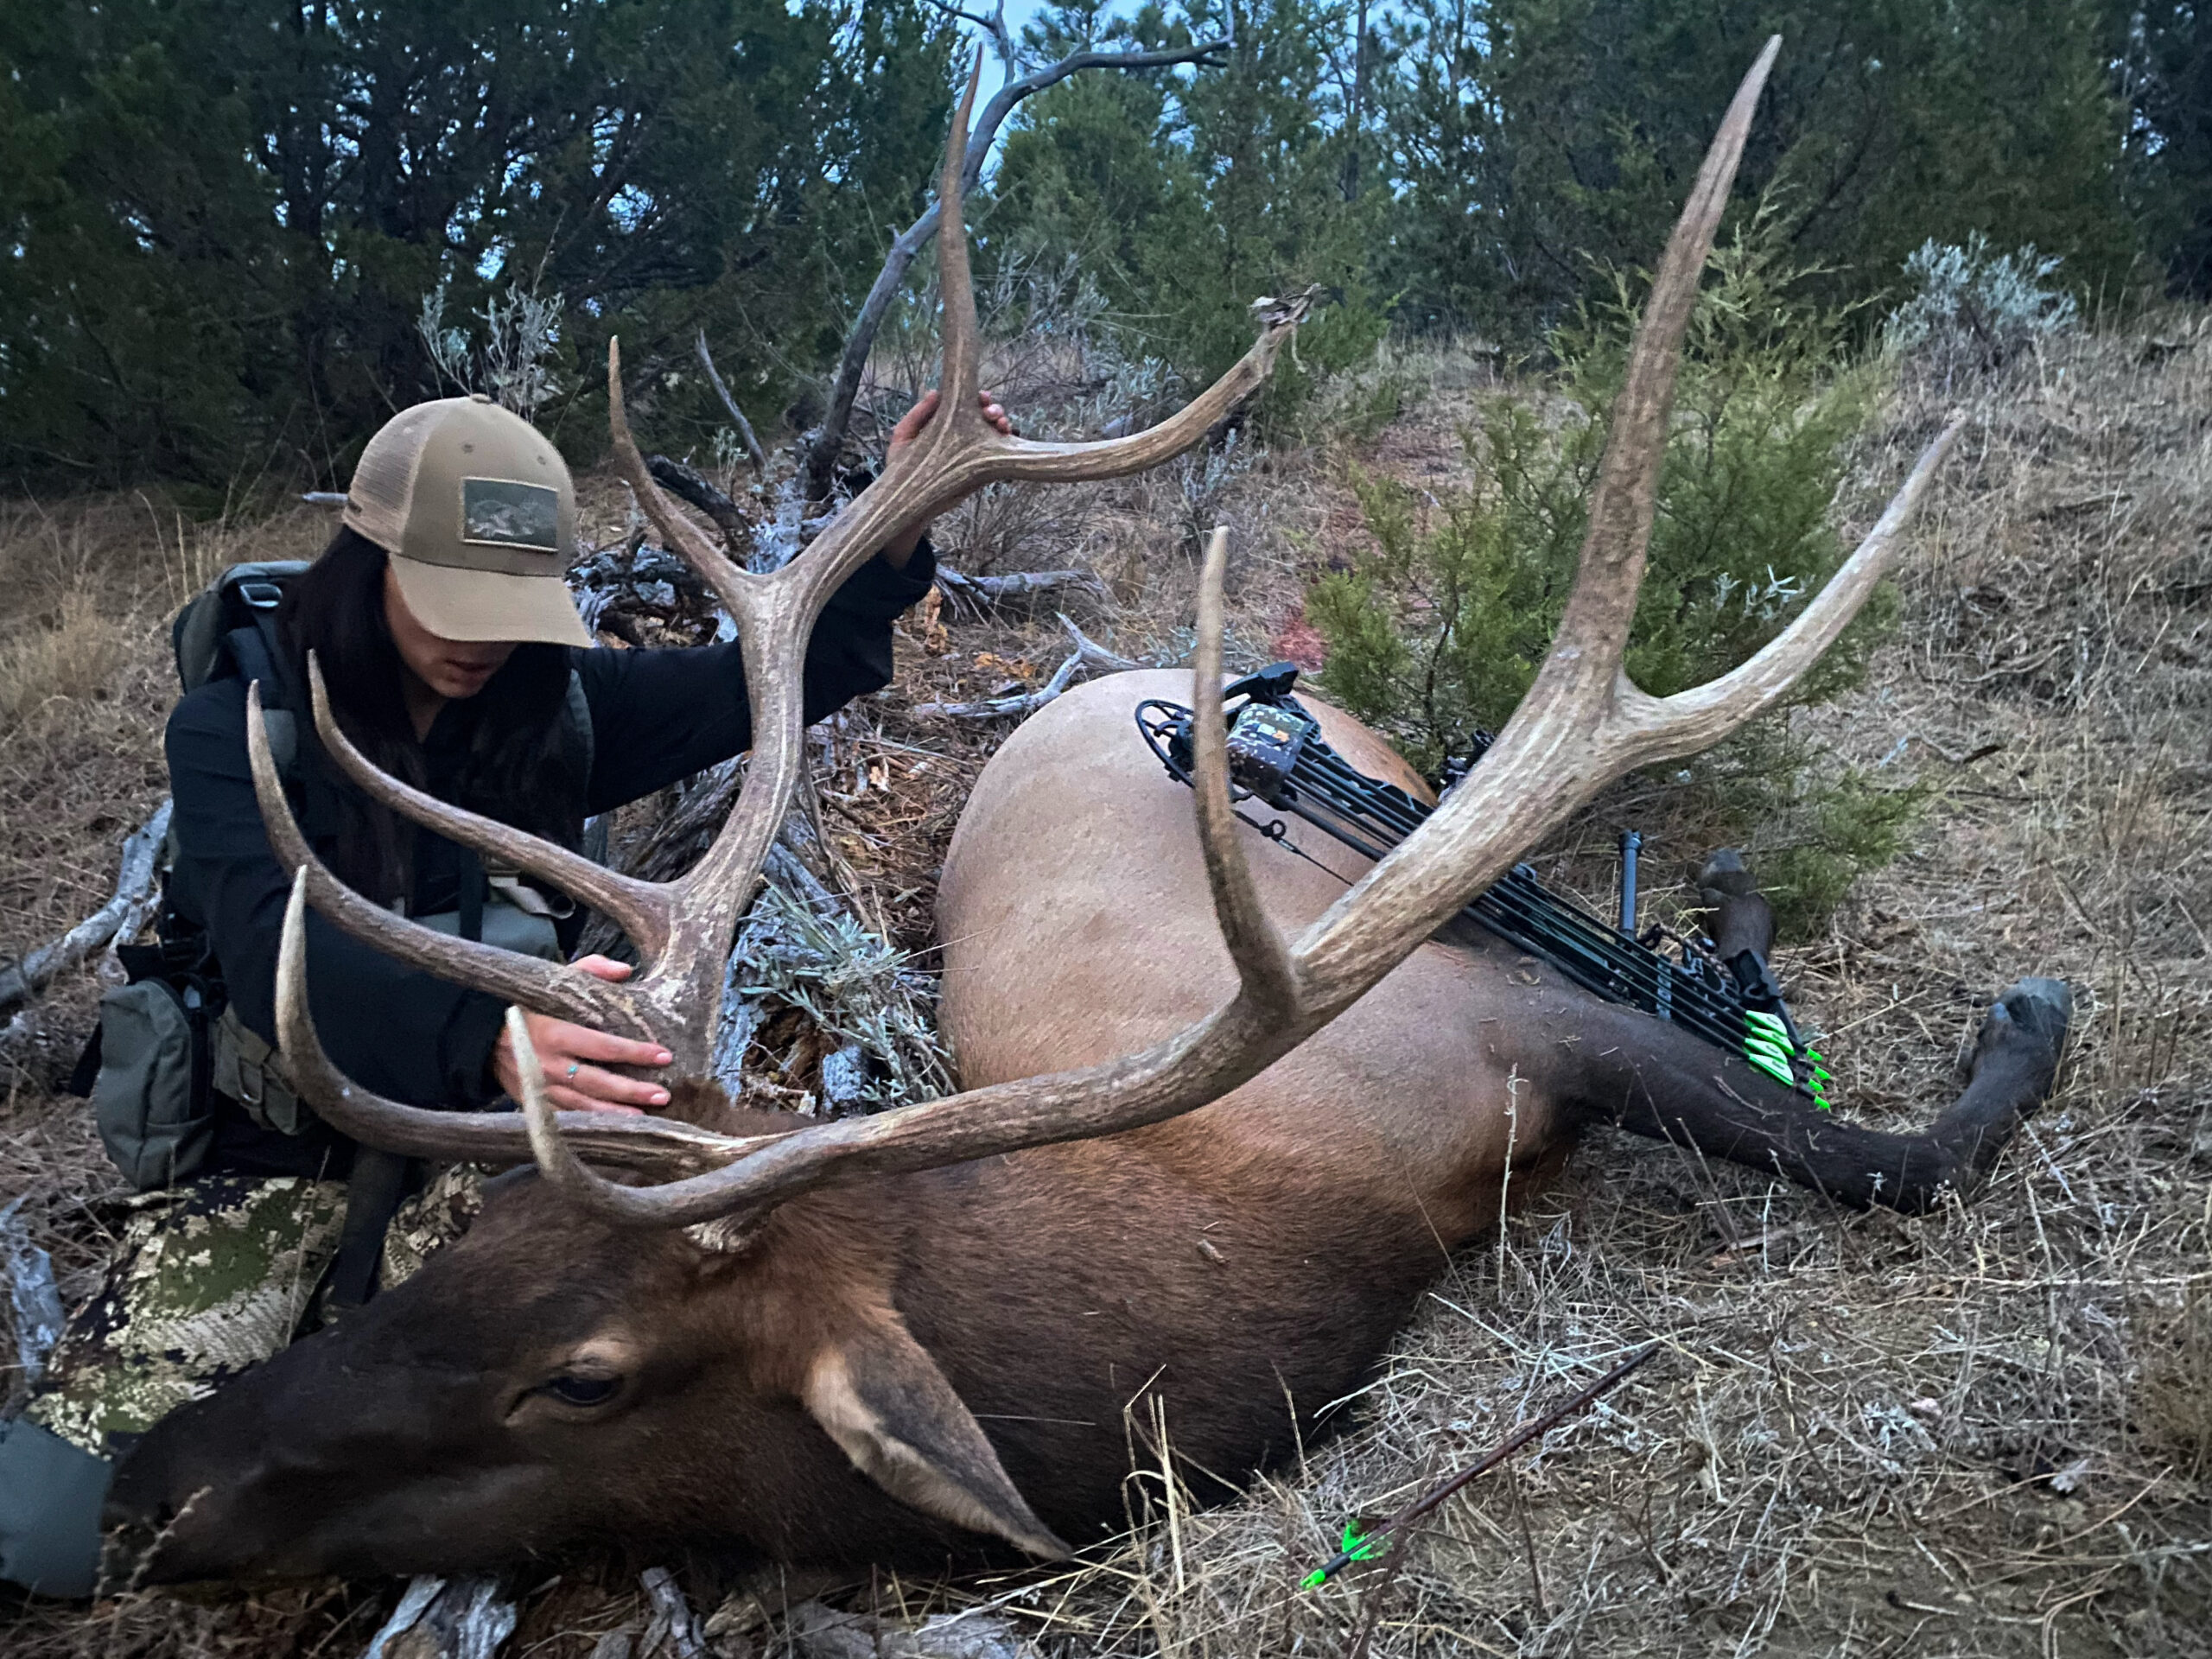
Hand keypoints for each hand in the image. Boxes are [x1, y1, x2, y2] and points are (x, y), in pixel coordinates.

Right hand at [491, 955, 671, 1114]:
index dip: (634, 1052)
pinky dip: (587, 1124)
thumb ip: (591, 970)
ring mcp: (539, 1087)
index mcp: (556, 1033)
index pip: (603, 1046)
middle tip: (663, 1096)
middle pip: (596, 1082)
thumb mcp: (554, 981)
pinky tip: (611, 1128)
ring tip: (644, 1117)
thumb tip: (625, 970)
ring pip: (582, 1106)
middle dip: (631, 1091)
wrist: (482, 1035)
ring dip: (614, 1113)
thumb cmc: (528, 1005)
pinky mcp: (533, 1103)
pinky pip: (564, 1117)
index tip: (663, 1056)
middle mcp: (548, 1064)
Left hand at [879, 388, 1015, 565]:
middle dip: (995, 410)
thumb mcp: (904, 434)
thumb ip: (918, 414)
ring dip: (1004, 424)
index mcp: (946, 422)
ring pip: (996, 433)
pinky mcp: (980, 470)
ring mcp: (973, 452)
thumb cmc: (901, 465)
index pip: (967, 405)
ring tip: (1002, 425)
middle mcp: (963, 435)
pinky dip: (1008, 445)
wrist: (906, 500)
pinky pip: (998, 455)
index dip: (979, 398)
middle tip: (992, 414)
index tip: (984, 397)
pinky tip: (1009, 439)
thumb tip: (935, 391)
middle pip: (986, 417)